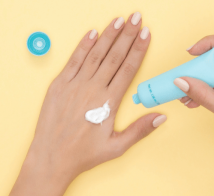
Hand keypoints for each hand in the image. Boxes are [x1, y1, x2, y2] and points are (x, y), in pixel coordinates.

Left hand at [26, 14, 165, 185]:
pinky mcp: (58, 86)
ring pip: (95, 54)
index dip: (138, 49)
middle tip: (137, 18)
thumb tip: (162, 116)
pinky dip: (83, 46)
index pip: (128, 69)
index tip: (146, 34)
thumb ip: (140, 130)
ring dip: (108, 35)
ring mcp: (74, 85)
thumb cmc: (84, 155)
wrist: (51, 158)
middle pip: (114, 56)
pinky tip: (92, 33)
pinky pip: (73, 61)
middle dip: (127, 35)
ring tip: (119, 20)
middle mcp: (92, 89)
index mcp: (108, 102)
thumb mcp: (117, 147)